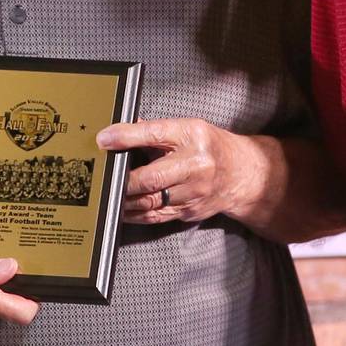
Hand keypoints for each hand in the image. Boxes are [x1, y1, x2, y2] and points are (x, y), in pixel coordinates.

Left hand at [100, 118, 265, 225]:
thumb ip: (153, 130)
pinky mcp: (189, 211)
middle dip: (123, 180)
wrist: (241, 174)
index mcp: (192, 136)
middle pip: (151, 178)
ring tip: (109, 194)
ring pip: (150, 202)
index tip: (104, 139)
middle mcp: (195, 166)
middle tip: (104, 177)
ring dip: (125, 200)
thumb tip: (118, 132)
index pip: (154, 134)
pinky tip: (123, 208)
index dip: (126, 137)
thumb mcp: (185, 128)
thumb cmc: (210, 147)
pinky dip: (135, 213)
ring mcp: (193, 193)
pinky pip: (155, 216)